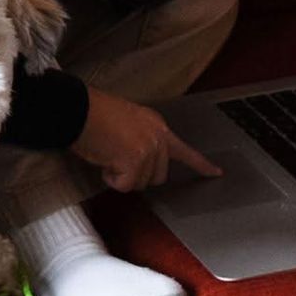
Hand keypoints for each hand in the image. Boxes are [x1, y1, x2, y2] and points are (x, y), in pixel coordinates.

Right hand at [70, 86, 221, 191]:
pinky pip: (125, 185)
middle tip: (116, 157)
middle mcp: (158, 138)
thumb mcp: (128, 121)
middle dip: (137, 173)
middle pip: (158, 175)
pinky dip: (111, 179)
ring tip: (107, 153)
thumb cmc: (94, 113)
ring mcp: (148, 151)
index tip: (216, 174)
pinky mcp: (135, 163)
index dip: (200, 165)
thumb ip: (142, 139)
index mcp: (157, 126)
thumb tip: (138, 160)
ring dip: (121, 175)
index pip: (184, 150)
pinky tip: (104, 160)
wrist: (79, 110)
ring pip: (140, 182)